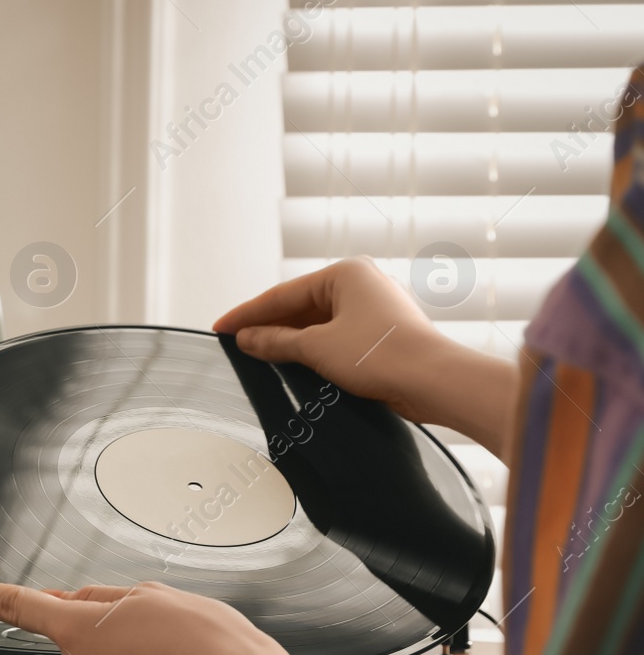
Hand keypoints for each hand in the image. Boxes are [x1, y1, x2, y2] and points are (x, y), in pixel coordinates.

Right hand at [213, 258, 517, 457]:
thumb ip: (276, 342)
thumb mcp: (316, 348)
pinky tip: (292, 365)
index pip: (282, 294)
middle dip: (267, 327)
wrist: (433, 381)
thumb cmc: (386, 354)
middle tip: (235, 344)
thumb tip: (248, 339)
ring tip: (257, 357)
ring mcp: (371, 310)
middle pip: (298, 307)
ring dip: (288, 341)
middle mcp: (360, 285)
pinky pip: (332, 338)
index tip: (222, 327)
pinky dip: (310, 350)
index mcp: (345, 273)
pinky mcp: (378, 336)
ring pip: (316, 324)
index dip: (247, 314)